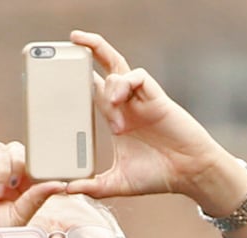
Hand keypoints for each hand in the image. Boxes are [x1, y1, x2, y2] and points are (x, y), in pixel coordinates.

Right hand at [0, 142, 65, 237]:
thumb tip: (59, 184)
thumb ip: (36, 198)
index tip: (50, 176)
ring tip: (1, 195)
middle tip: (18, 186)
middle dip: (21, 163)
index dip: (39, 166)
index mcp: (15, 184)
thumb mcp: (19, 217)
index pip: (30, 162)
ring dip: (4, 171)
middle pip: (15, 148)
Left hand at [65, 33, 246, 236]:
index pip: (92, 89)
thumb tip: (65, 190)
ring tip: (114, 117)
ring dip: (109, 88)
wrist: (189, 174)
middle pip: (105, 66)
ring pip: (118, 70)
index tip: (57, 76)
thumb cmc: (158, 176)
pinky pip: (137, 76)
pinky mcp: (156, 98)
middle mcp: (127, 104)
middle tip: (72, 39)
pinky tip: (119, 101)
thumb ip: (92, 187)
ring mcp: (141, 99)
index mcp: (116, 118)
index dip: (76, 78)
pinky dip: (125, 83)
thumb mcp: (118, 183)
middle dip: (89, 49)